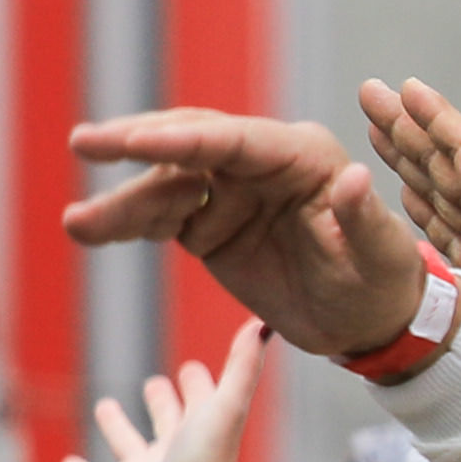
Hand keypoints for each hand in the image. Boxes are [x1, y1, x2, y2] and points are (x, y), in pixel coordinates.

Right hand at [59, 324, 280, 461]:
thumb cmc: (209, 461)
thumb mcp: (228, 403)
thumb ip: (244, 364)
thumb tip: (263, 322)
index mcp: (202, 428)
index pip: (201, 397)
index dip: (198, 382)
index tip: (193, 369)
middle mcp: (174, 448)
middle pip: (167, 419)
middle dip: (161, 401)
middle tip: (155, 384)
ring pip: (129, 444)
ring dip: (117, 427)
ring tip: (105, 406)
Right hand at [63, 108, 438, 360]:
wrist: (368, 321)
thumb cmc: (383, 282)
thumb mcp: (379, 257)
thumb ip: (363, 219)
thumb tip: (353, 179)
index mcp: (303, 157)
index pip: (236, 141)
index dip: (185, 140)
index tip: (137, 142)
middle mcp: (261, 165)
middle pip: (190, 144)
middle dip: (136, 143)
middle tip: (86, 143)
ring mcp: (230, 194)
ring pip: (166, 185)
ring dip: (121, 201)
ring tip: (78, 223)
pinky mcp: (210, 227)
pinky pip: (160, 219)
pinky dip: (126, 225)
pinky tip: (88, 230)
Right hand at [359, 78, 460, 365]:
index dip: (440, 123)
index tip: (408, 89)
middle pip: (449, 163)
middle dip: (410, 127)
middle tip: (372, 91)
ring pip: (441, 188)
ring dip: (408, 156)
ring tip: (376, 124)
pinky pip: (444, 226)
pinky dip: (419, 202)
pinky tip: (403, 189)